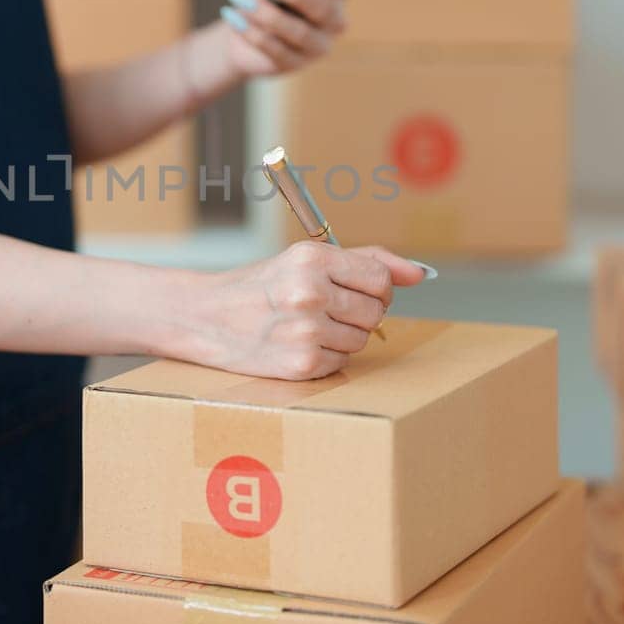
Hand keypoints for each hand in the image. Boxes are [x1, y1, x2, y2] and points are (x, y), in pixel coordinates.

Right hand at [177, 242, 431, 380]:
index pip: (380, 280)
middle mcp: (309, 292)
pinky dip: (325, 359)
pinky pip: (340, 364)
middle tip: (322, 311)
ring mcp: (305, 331)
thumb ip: (366, 260)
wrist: (204, 317)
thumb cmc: (259, 286)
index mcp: (312, 259)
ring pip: (361, 342)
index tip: (352, 292)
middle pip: (375, 313)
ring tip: (306, 328)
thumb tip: (420, 274)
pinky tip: (297, 346)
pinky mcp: (300, 365)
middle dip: (357, 314)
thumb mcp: (305, 260)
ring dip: (341, 338)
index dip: (373, 290)